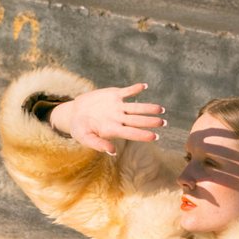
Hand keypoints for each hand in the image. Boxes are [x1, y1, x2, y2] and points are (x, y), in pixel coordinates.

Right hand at [49, 83, 165, 154]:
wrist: (74, 113)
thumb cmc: (80, 129)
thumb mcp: (86, 138)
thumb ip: (98, 144)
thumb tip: (112, 152)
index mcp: (113, 130)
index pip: (131, 133)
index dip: (143, 135)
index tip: (155, 137)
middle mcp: (119, 119)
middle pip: (138, 120)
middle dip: (151, 121)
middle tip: (164, 123)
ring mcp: (118, 107)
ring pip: (136, 107)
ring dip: (148, 107)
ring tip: (161, 109)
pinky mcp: (114, 95)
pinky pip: (127, 92)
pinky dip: (135, 89)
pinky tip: (144, 86)